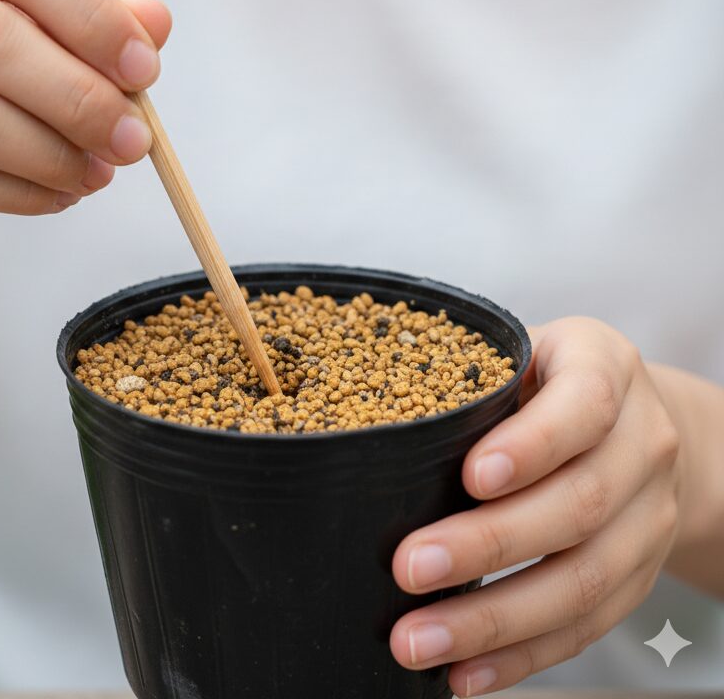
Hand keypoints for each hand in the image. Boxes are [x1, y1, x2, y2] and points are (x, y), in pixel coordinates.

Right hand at [0, 0, 170, 231]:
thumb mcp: (15, 14)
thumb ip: (86, 13)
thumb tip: (155, 24)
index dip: (92, 14)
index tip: (146, 69)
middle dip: (81, 98)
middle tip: (134, 140)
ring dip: (55, 155)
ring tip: (100, 172)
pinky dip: (22, 194)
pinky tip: (59, 194)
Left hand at [389, 317, 681, 695]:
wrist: (643, 423)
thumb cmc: (547, 380)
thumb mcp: (519, 352)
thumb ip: (471, 380)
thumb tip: (371, 427)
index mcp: (607, 369)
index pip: (583, 405)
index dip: (532, 445)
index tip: (471, 476)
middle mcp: (643, 443)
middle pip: (579, 504)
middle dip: (489, 544)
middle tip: (408, 568)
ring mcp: (649, 516)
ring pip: (584, 579)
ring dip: (496, 620)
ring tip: (418, 638)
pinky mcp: (640, 576)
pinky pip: (586, 626)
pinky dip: (522, 656)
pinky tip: (464, 672)